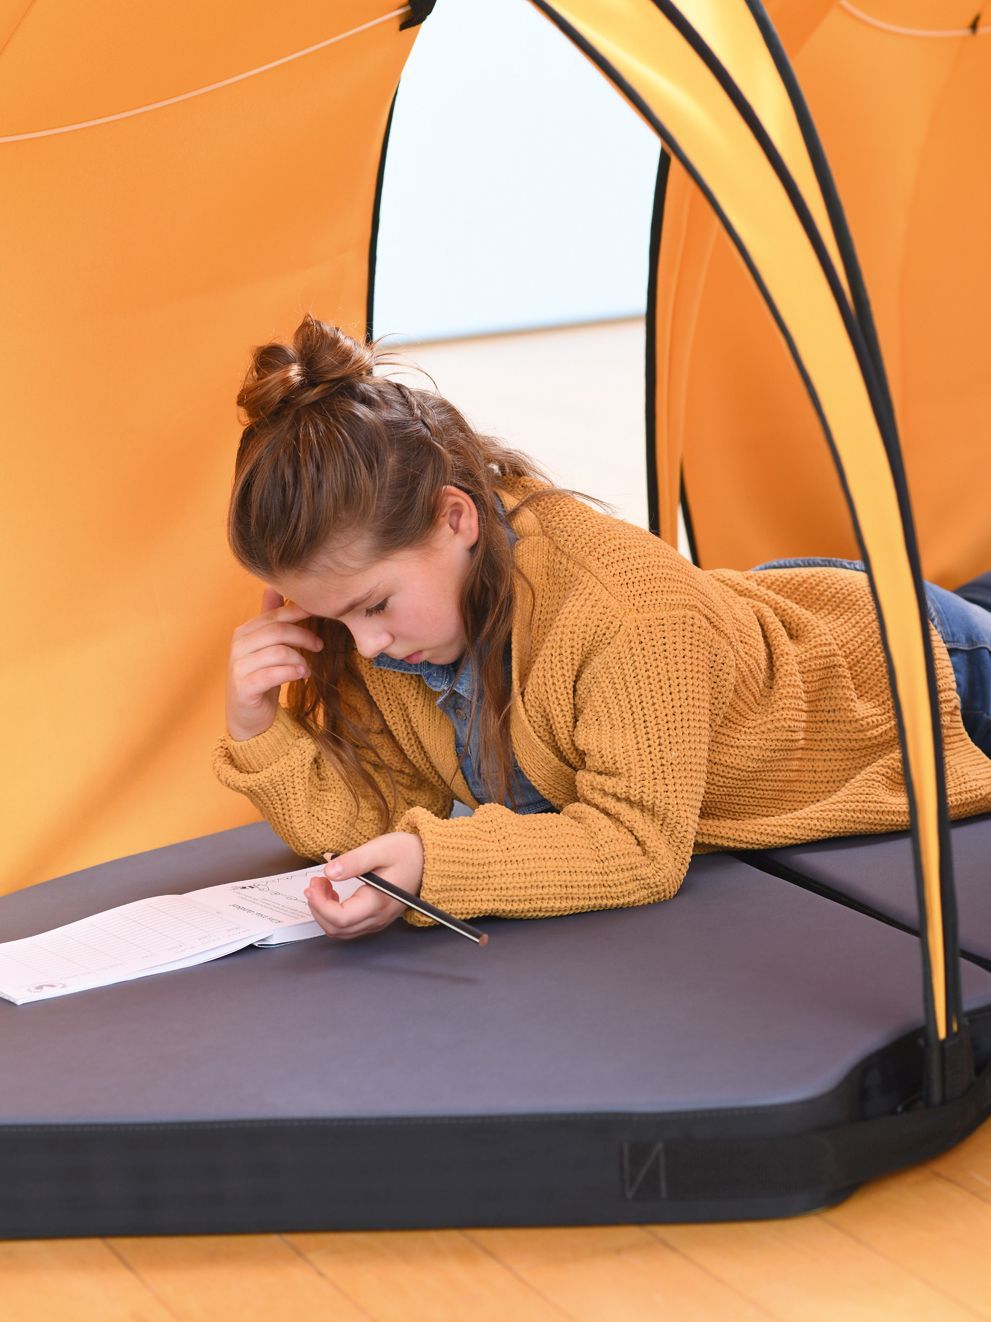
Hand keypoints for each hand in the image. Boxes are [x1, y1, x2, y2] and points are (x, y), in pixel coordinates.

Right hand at [225, 587, 325, 740]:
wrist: (247, 715)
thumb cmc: (261, 677)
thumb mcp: (267, 646)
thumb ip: (270, 619)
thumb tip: (273, 587)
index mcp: (245, 632)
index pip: (274, 615)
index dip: (298, 612)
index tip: (319, 613)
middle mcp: (239, 646)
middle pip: (277, 631)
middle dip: (303, 636)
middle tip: (320, 645)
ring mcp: (239, 666)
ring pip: (277, 651)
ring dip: (299, 658)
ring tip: (308, 667)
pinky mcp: (244, 687)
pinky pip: (272, 674)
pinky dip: (292, 672)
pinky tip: (302, 674)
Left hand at [303, 832, 424, 940]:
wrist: (427, 859)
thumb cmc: (406, 853)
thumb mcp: (380, 849)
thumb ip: (354, 861)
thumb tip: (329, 871)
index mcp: (378, 902)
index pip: (340, 918)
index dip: (320, 905)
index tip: (312, 885)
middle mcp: (378, 917)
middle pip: (337, 929)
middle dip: (318, 907)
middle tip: (315, 882)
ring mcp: (378, 921)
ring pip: (341, 931)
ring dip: (324, 912)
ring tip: (322, 886)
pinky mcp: (376, 918)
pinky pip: (349, 927)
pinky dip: (334, 914)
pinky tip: (333, 894)